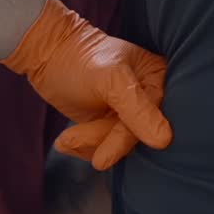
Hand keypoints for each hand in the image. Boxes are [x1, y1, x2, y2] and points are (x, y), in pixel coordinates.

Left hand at [2, 0, 171, 167]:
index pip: (153, 119)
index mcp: (159, 78)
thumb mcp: (110, 79)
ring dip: (88, 143)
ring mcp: (130, 115)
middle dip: (99, 137)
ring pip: (117, 146)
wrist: (48, 56)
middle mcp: (150, 99)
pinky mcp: (112, 127)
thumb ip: (137, 108)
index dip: (126, 137)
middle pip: (134, 136)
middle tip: (71, 138)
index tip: (102, 157)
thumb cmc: (81, 59)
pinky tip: (67, 140)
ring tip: (66, 138)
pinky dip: (84, 147)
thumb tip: (165, 140)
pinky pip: (104, 148)